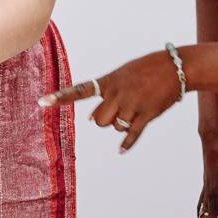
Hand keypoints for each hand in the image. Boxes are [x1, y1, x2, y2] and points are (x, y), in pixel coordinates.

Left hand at [38, 49, 182, 151]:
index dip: (60, 97)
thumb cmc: (147, 69)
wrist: (176, 67)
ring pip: (114, 127)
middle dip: (105, 120)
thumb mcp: (123, 73)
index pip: (80, 91)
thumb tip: (93, 120)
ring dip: (121, 125)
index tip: (41, 103)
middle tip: (119, 110)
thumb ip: (106, 93)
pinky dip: (126, 144)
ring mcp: (132, 105)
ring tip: (135, 110)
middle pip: (98, 120)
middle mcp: (117, 94)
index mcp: (109, 81)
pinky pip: (132, 134)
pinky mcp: (147, 115)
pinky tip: (121, 150)